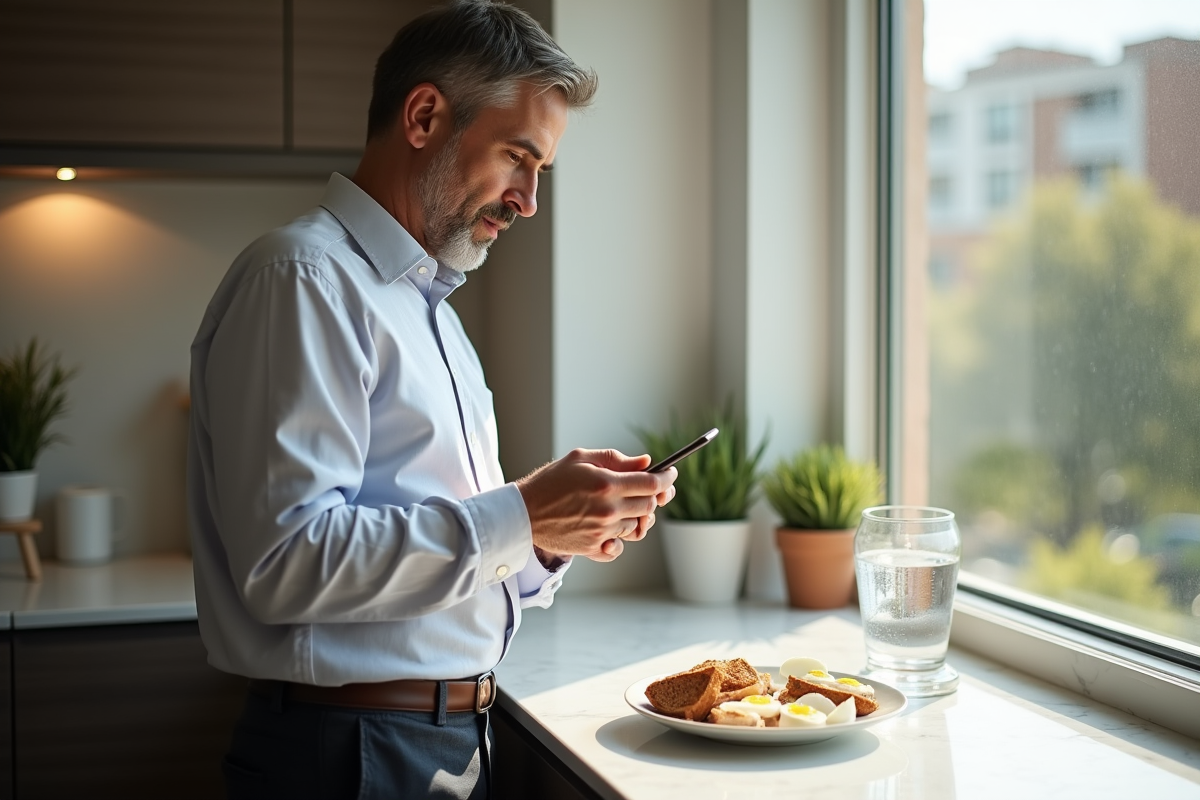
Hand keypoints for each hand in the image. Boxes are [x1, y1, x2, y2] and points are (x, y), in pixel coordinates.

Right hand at [516, 449, 676, 561]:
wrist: (523, 513)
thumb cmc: (550, 481)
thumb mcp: (581, 459)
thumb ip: (616, 459)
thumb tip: (646, 462)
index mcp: (606, 484)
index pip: (651, 484)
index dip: (666, 478)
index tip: (671, 474)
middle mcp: (608, 510)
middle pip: (649, 506)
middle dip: (655, 497)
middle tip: (652, 490)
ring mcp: (602, 532)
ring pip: (637, 527)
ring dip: (636, 516)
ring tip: (623, 506)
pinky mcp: (593, 548)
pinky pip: (619, 547)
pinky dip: (620, 539)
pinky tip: (612, 528)